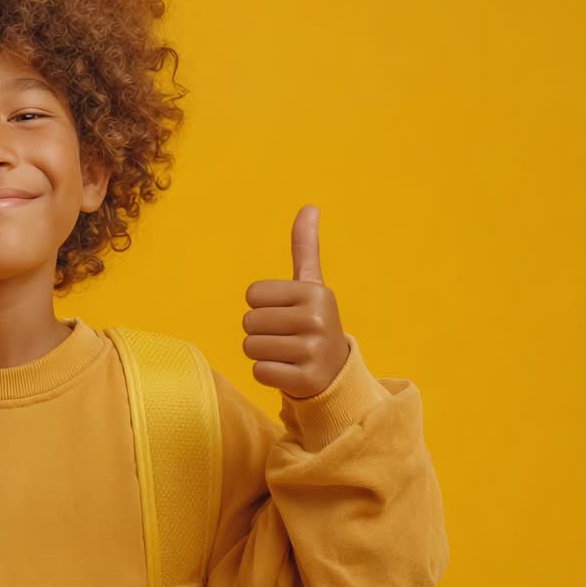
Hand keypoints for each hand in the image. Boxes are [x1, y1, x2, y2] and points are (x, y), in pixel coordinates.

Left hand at [241, 204, 350, 398]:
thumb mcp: (312, 285)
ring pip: (250, 347)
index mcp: (315, 292)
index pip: (252, 294)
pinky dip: (268, 374)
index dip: (262, 305)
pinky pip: (259, 372)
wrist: (336, 372)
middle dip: (260, 331)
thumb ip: (305, 247)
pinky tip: (289, 371)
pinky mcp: (305, 380)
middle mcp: (316, 320)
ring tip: (287, 353)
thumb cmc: (313, 322)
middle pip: (248, 322)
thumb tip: (309, 206)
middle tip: (287, 336)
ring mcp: (312, 352)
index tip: (286, 313)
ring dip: (263, 353)